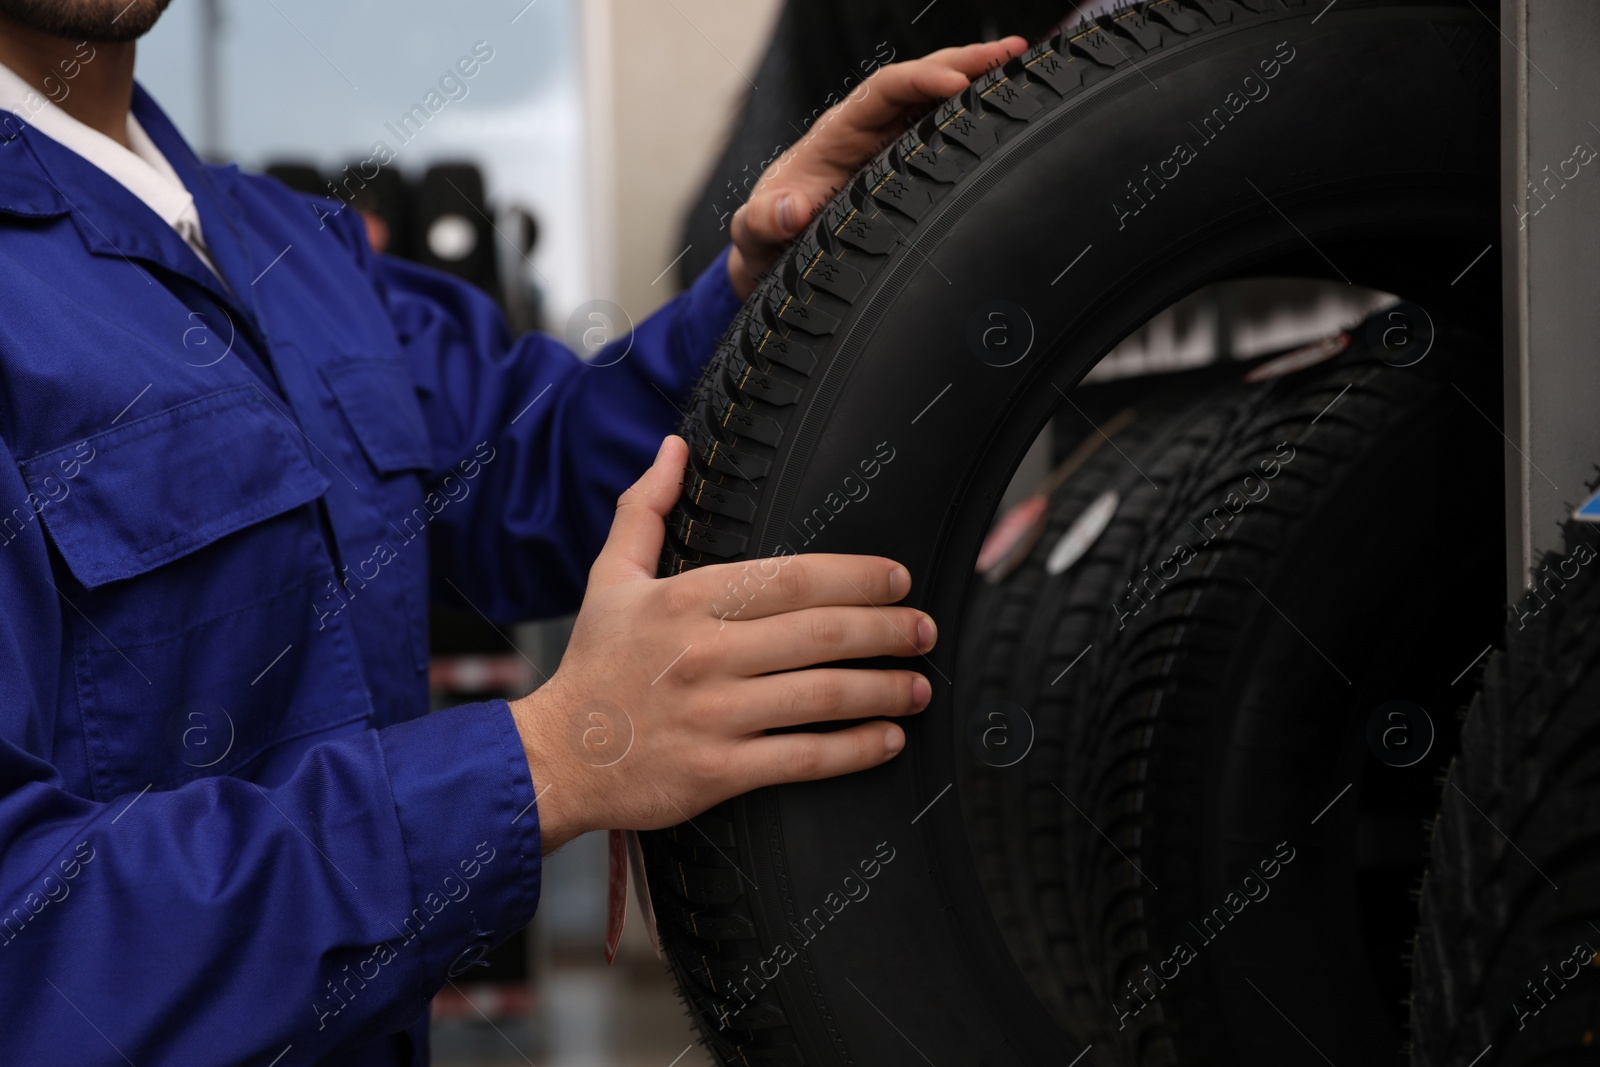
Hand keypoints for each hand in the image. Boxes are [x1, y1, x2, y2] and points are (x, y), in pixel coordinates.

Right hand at [510, 435, 935, 852]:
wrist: (556, 758)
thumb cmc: (593, 666)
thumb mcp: (610, 578)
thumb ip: (645, 509)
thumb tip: (673, 448)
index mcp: (685, 600)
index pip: (790, 578)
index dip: (855, 576)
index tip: (897, 579)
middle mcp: (703, 654)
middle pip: (819, 633)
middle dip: (886, 629)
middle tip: (923, 629)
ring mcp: (713, 715)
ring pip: (821, 695)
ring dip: (883, 688)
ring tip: (919, 685)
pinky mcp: (718, 772)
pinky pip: (803, 758)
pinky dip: (855, 748)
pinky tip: (888, 738)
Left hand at [725, 36, 1028, 299]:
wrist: (771, 255)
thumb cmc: (764, 237)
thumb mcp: (754, 233)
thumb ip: (763, 222)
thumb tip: (790, 211)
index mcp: (835, 137)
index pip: (882, 93)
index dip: (918, 82)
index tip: (955, 82)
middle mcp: (865, 132)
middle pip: (919, 83)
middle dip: (964, 63)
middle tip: (1013, 52)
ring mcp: (887, 148)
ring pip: (936, 104)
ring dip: (978, 83)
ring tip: (1025, 66)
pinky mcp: (903, 168)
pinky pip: (941, 134)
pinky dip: (974, 117)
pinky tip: (1008, 109)